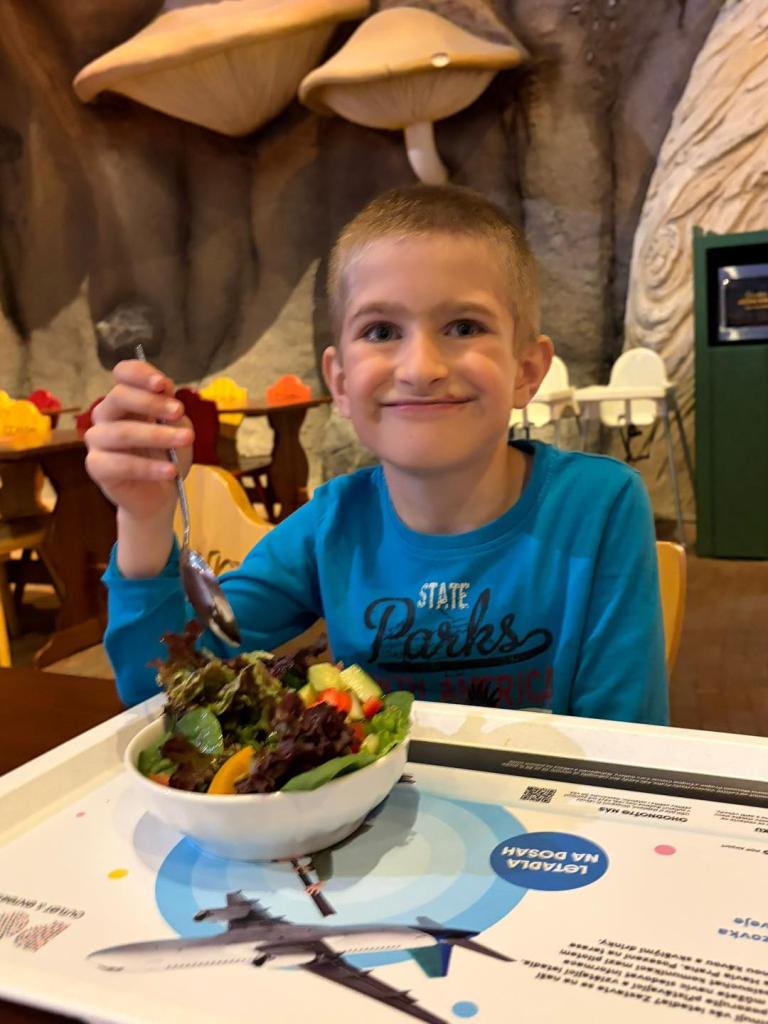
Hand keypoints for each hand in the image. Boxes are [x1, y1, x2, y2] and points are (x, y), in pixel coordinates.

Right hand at [85, 359, 193, 520]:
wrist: (161, 494)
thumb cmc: (167, 455)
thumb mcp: (177, 427)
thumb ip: (170, 407)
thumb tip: (164, 387)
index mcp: (126, 400)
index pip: (123, 374)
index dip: (139, 374)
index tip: (163, 384)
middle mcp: (106, 415)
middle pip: (118, 397)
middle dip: (151, 402)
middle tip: (179, 411)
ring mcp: (97, 440)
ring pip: (121, 432)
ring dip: (157, 435)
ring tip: (185, 440)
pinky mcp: (96, 466)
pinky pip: (120, 464)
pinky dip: (148, 467)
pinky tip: (171, 470)